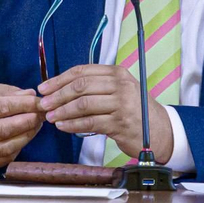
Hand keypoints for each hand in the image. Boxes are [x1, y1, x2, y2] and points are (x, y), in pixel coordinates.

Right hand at [0, 82, 43, 171]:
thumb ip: (6, 92)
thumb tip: (30, 95)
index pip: (0, 107)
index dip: (23, 105)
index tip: (40, 102)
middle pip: (4, 129)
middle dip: (28, 121)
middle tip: (43, 114)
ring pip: (7, 146)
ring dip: (27, 135)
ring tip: (37, 125)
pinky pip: (5, 158)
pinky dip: (19, 147)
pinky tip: (24, 136)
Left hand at [37, 64, 172, 161]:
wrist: (160, 130)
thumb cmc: (133, 110)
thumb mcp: (117, 90)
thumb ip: (94, 86)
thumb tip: (58, 89)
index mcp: (116, 73)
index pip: (81, 72)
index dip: (59, 79)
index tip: (44, 88)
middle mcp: (120, 85)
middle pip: (81, 86)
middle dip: (58, 95)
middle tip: (43, 104)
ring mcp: (122, 103)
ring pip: (83, 104)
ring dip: (63, 111)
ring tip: (50, 117)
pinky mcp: (121, 122)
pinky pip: (90, 122)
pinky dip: (73, 125)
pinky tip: (63, 127)